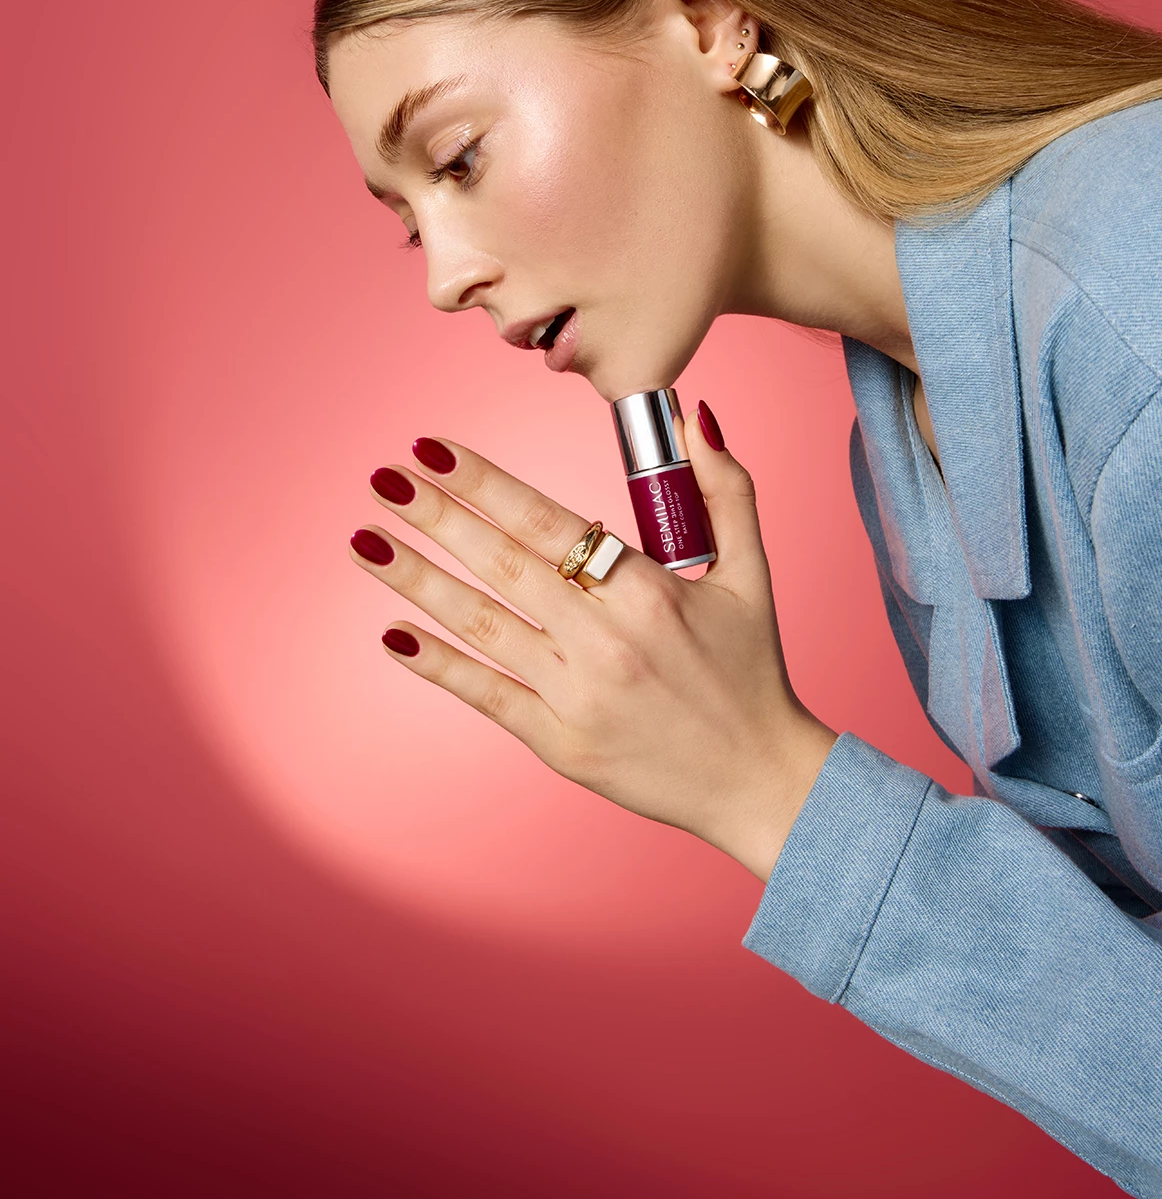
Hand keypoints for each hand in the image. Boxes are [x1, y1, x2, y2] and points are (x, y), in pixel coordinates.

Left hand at [350, 411, 836, 881]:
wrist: (760, 782)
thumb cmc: (752, 672)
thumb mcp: (753, 572)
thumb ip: (725, 489)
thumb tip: (694, 416)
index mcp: (649, 593)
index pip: (547, 521)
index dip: (484, 482)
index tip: (433, 448)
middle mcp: (605, 641)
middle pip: (502, 565)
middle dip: (435, 516)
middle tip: (383, 476)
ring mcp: (577, 696)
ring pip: (481, 625)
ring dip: (416, 579)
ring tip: (365, 540)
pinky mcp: (560, 744)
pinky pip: (487, 695)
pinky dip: (437, 664)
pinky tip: (392, 634)